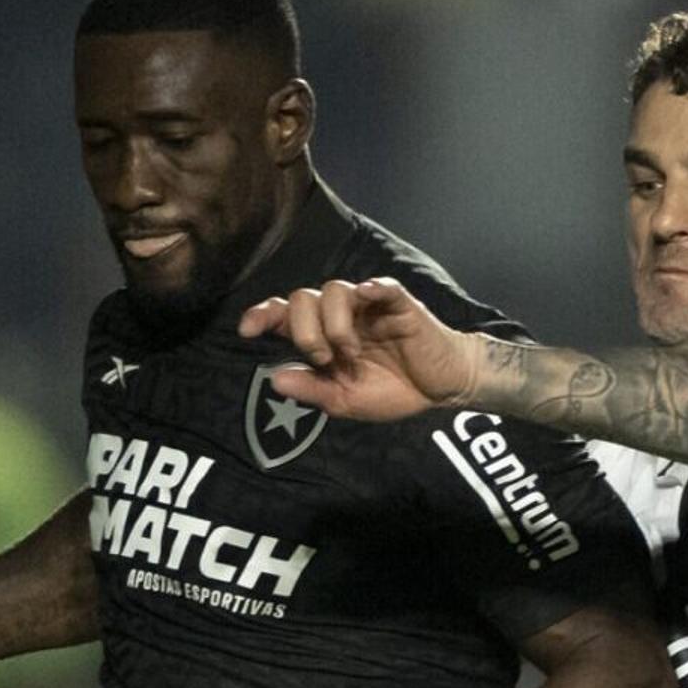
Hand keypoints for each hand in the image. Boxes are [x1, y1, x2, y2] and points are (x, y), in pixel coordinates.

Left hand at [233, 278, 486, 423]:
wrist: (440, 389)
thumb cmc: (392, 390)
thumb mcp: (345, 401)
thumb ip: (311, 391)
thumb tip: (273, 380)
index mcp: (322, 335)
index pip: (284, 314)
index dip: (262, 315)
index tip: (247, 330)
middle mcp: (340, 315)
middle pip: (303, 298)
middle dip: (304, 331)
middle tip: (323, 359)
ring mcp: (369, 306)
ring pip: (335, 289)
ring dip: (334, 325)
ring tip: (351, 353)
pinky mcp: (399, 305)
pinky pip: (382, 287)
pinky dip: (372, 288)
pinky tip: (368, 295)